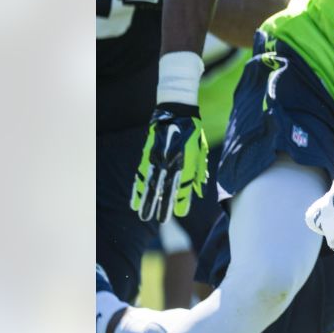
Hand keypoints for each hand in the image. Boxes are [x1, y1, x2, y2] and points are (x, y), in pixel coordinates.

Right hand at [131, 103, 208, 221]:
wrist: (176, 111)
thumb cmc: (192, 133)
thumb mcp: (199, 151)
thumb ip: (196, 171)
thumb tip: (196, 190)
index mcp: (185, 159)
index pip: (184, 184)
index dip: (182, 199)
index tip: (180, 213)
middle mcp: (170, 160)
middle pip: (165, 187)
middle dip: (162, 205)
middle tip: (160, 221)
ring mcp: (156, 157)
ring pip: (150, 183)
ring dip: (146, 200)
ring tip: (143, 215)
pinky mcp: (146, 154)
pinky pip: (140, 175)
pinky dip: (137, 189)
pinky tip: (134, 199)